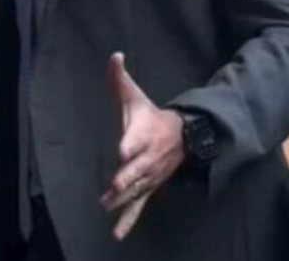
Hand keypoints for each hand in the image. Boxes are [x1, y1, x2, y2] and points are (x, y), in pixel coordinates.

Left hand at [100, 52, 184, 240]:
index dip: (129, 145)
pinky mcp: (148, 188)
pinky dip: (128, 219)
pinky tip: (116, 234)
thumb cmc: (151, 117)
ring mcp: (148, 176)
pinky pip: (138, 205)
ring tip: (107, 206)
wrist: (181, 136)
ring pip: (136, 189)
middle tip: (115, 184)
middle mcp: (147, 158)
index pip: (135, 140)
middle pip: (136, 169)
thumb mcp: (135, 96)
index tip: (122, 151)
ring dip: (122, 198)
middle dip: (126, 177)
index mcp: (143, 135)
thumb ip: (120, 78)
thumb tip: (114, 55)